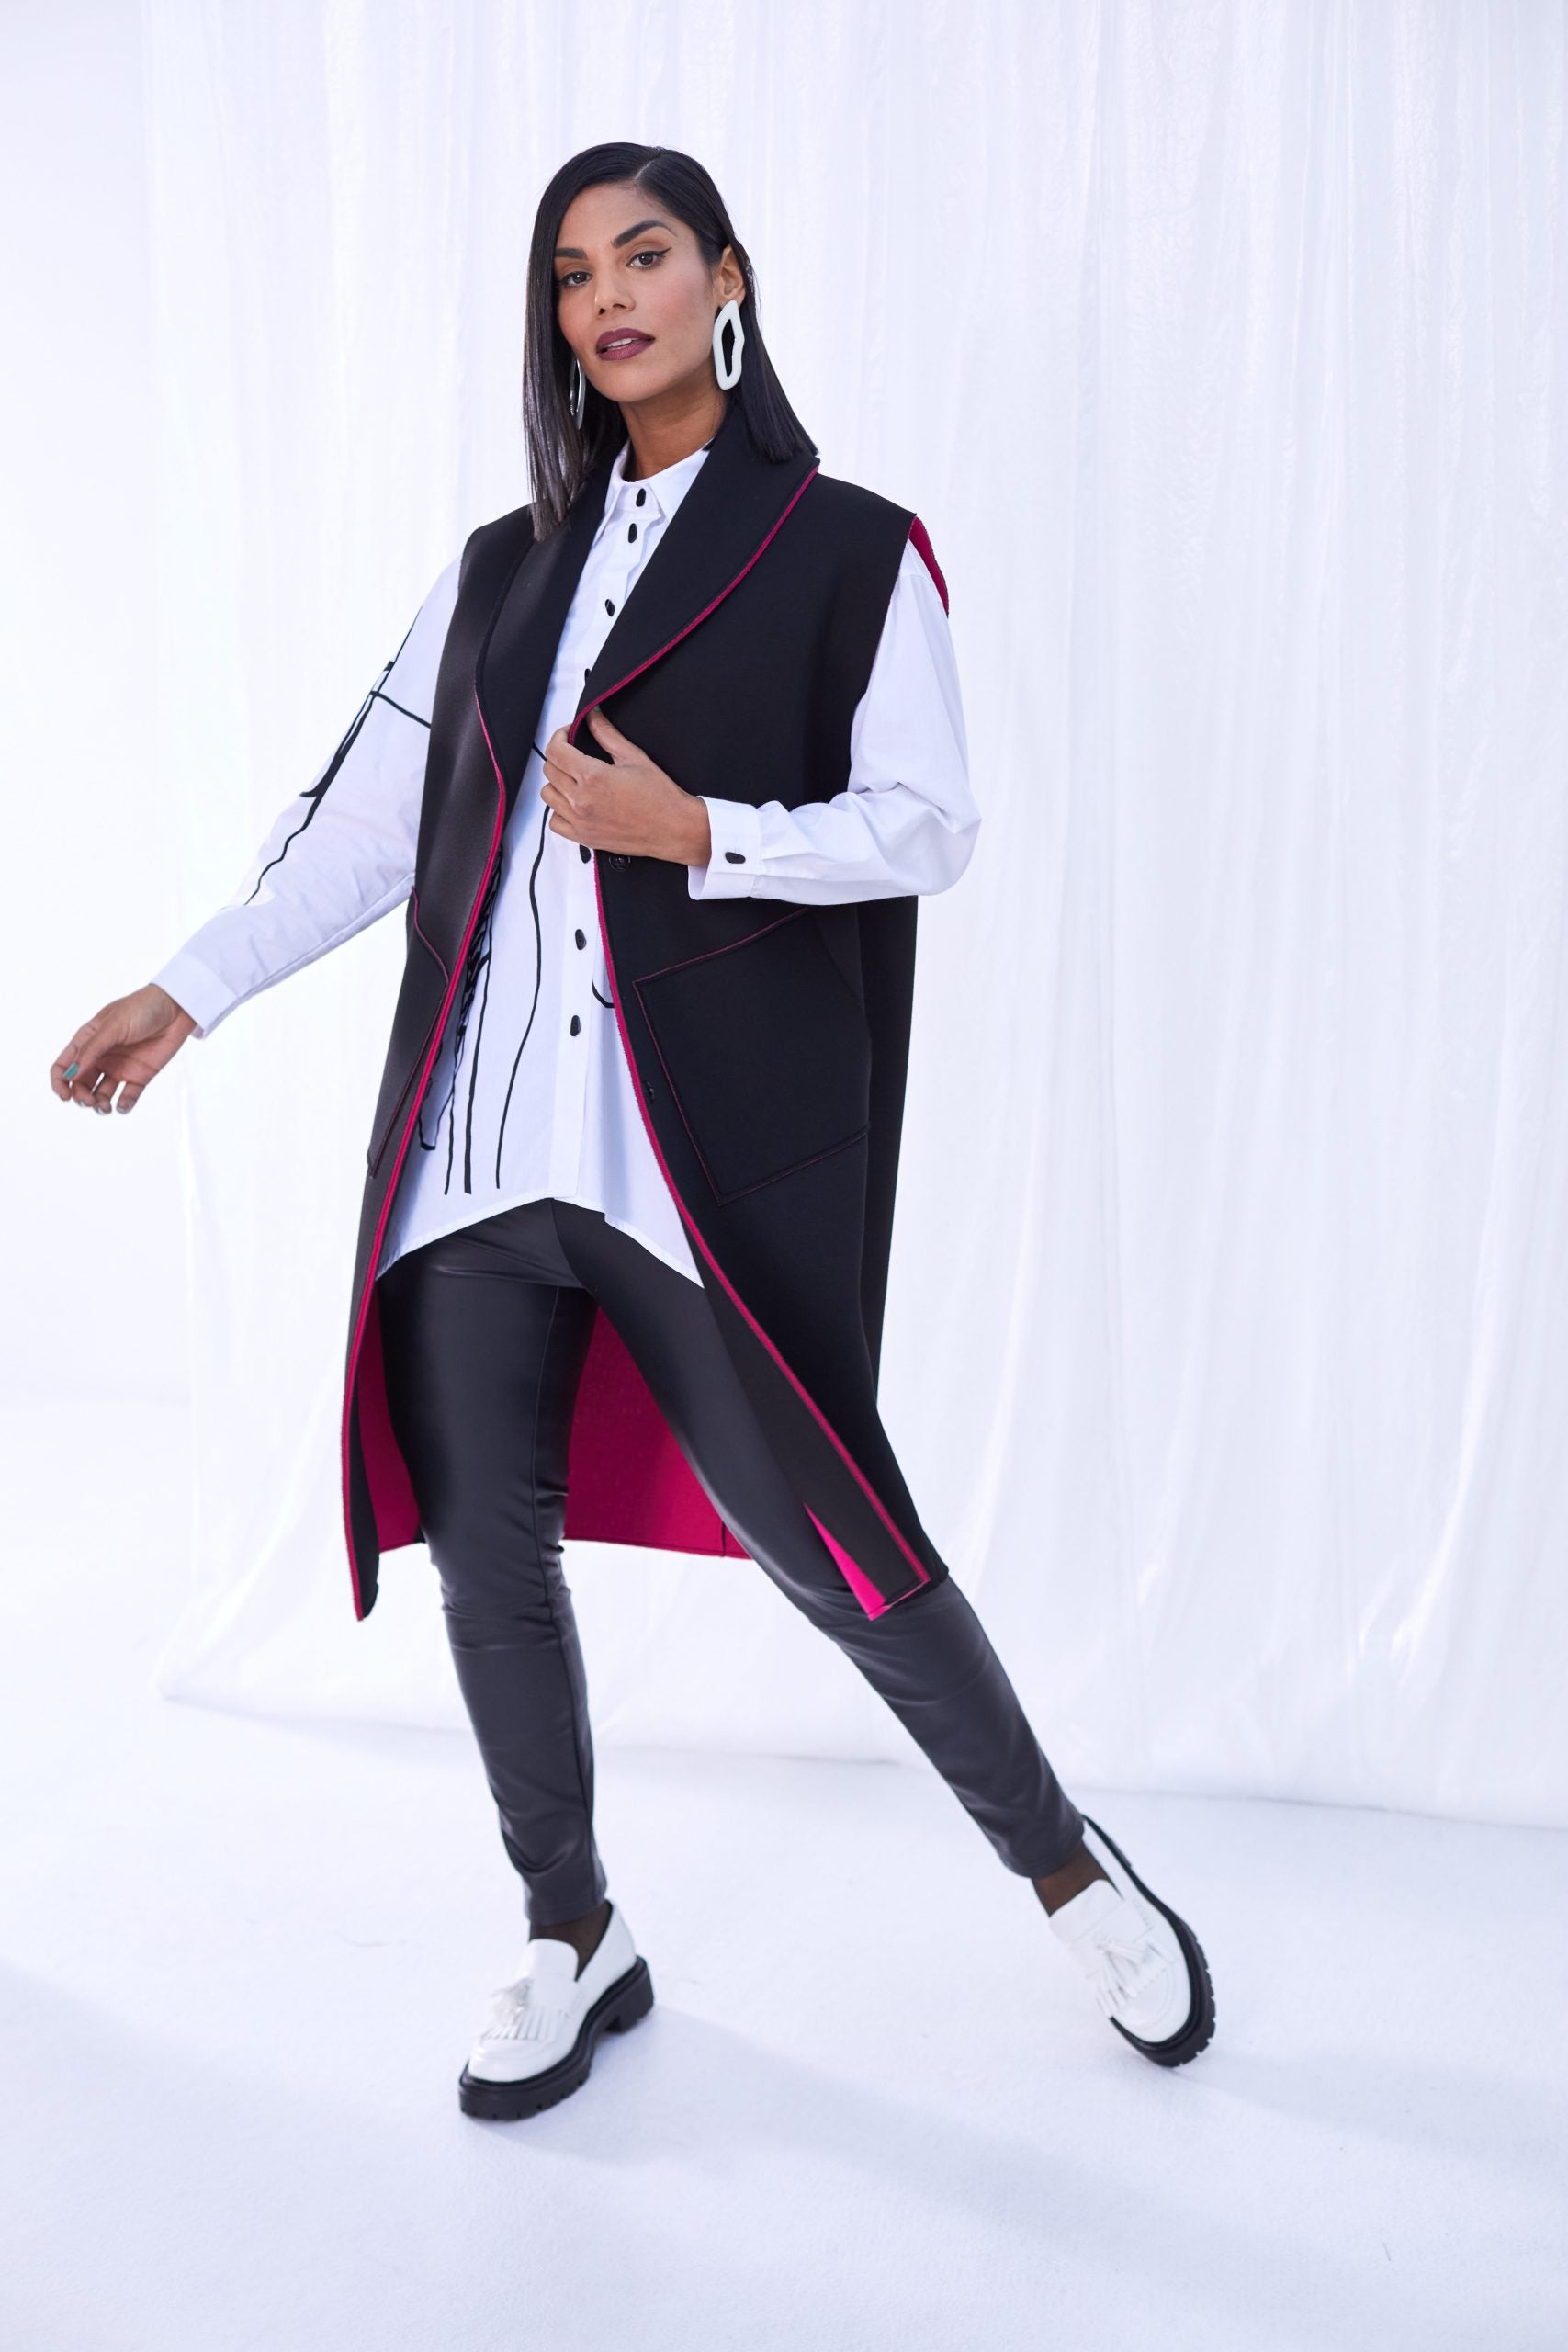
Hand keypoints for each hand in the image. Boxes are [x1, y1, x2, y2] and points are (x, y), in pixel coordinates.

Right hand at [50, 984, 197, 1115]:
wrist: (175, 1009)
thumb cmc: (140, 1009)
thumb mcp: (112, 1027)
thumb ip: (91, 1050)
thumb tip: (70, 1075)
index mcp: (87, 1041)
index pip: (64, 1066)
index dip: (60, 1082)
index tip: (64, 1096)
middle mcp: (100, 1057)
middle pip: (81, 1084)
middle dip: (81, 1097)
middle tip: (90, 1101)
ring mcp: (119, 1067)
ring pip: (102, 1094)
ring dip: (100, 1104)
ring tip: (105, 1106)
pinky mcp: (140, 1076)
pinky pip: (128, 1096)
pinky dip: (123, 1105)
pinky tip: (122, 1105)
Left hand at [540, 706, 712, 865]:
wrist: (673, 828)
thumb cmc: (659, 796)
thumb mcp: (633, 757)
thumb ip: (607, 734)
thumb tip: (593, 716)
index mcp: (593, 777)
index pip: (556, 751)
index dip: (559, 736)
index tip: (567, 734)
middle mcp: (581, 800)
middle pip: (549, 770)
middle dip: (559, 756)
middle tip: (574, 753)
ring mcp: (580, 821)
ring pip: (548, 795)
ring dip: (557, 783)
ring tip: (574, 779)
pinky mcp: (584, 837)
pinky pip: (554, 822)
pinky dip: (559, 810)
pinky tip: (574, 803)